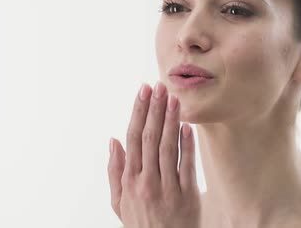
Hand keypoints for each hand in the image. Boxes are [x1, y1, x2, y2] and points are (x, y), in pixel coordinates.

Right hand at [108, 82, 200, 227]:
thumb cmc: (141, 223)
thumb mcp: (119, 202)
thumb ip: (115, 171)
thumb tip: (112, 140)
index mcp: (129, 180)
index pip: (132, 138)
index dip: (138, 113)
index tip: (143, 92)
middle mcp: (146, 182)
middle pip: (149, 138)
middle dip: (154, 109)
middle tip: (158, 86)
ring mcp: (167, 188)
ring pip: (167, 147)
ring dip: (170, 120)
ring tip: (173, 99)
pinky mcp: (186, 196)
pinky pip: (186, 165)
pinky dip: (187, 145)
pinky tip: (188, 126)